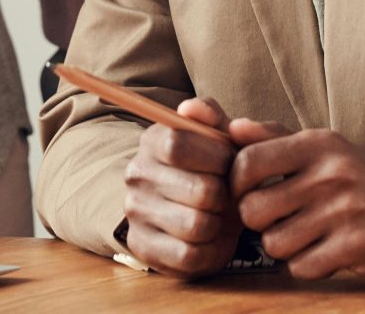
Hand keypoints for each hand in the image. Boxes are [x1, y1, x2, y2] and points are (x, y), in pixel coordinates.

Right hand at [122, 98, 240, 277]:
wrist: (194, 208)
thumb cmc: (211, 168)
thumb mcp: (216, 137)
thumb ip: (210, 116)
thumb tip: (191, 108)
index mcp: (152, 141)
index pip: (178, 145)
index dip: (215, 157)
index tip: (228, 163)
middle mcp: (136, 174)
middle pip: (199, 191)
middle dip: (225, 195)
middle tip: (226, 195)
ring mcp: (136, 212)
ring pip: (197, 225)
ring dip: (218, 224)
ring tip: (217, 216)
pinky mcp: (144, 248)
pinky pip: (189, 256)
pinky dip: (210, 250)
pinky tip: (209, 238)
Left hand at [228, 121, 364, 280]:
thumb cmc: (362, 182)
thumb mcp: (324, 150)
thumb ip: (275, 138)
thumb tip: (231, 128)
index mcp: (319, 143)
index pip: (248, 162)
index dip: (237, 185)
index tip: (249, 194)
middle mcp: (332, 172)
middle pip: (253, 210)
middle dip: (259, 224)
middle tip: (279, 221)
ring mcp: (348, 210)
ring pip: (275, 244)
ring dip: (285, 248)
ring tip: (307, 236)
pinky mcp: (361, 246)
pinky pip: (303, 267)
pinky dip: (308, 266)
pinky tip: (327, 252)